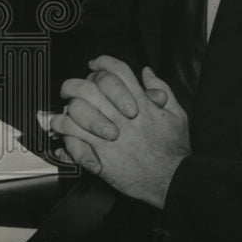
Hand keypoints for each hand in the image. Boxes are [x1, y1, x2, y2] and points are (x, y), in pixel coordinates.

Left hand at [52, 58, 190, 208]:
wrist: (170, 178)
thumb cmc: (174, 148)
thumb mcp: (177, 113)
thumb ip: (162, 89)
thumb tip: (147, 73)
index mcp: (142, 102)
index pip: (118, 71)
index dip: (103, 63)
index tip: (95, 65)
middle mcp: (122, 115)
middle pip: (91, 87)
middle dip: (77, 84)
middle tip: (72, 88)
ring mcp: (109, 135)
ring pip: (77, 111)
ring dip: (68, 109)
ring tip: (65, 111)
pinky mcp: (100, 154)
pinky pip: (73, 138)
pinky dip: (65, 134)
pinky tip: (64, 132)